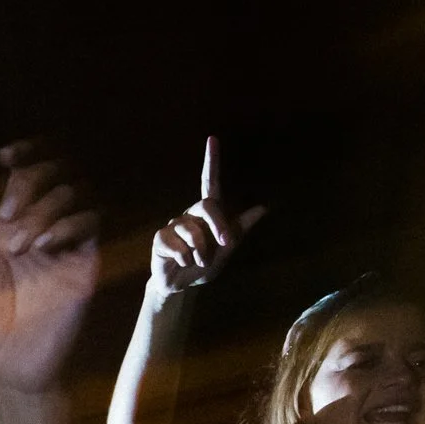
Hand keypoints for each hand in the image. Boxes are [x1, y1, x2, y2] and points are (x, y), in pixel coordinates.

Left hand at [0, 143, 101, 395]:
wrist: (7, 370)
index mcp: (8, 230)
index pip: (23, 179)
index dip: (21, 158)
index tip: (5, 154)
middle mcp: (39, 231)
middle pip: (51, 178)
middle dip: (30, 182)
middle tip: (9, 213)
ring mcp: (64, 247)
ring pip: (72, 195)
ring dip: (43, 208)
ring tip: (20, 244)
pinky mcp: (84, 264)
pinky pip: (89, 224)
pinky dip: (67, 224)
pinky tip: (44, 245)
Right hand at [148, 136, 265, 304]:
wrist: (182, 285)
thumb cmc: (203, 265)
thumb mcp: (227, 249)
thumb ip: (241, 228)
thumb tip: (263, 207)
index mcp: (206, 214)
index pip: (210, 182)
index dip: (212, 161)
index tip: (212, 139)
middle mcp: (189, 214)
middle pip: (206, 205)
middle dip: (219, 225)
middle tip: (225, 243)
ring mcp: (173, 225)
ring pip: (192, 231)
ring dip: (201, 251)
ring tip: (198, 261)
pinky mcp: (161, 238)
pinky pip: (178, 245)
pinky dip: (186, 258)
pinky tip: (183, 262)